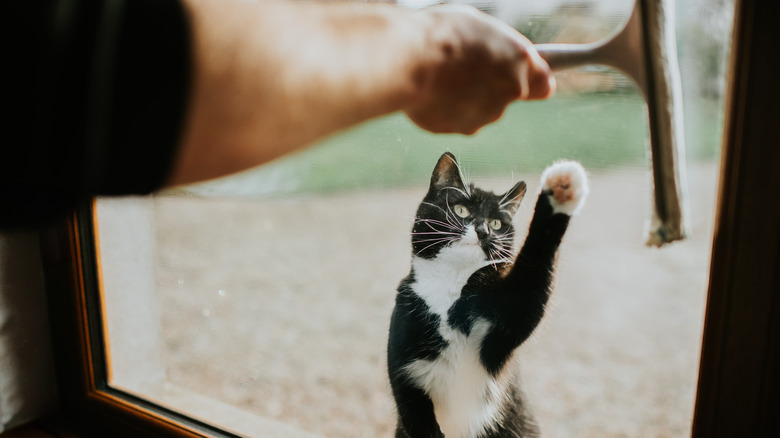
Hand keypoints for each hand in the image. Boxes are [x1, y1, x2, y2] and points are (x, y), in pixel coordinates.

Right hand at [405, 5, 554, 134]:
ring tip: (441, 79)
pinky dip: (446, 111)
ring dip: (465, 100)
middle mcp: (510, 91)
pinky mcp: (461, 129)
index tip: (523, 82)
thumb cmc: (440, 35)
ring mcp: (486, 114)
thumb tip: (500, 63)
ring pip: (479, 110)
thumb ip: (498, 51)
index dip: (531, 83)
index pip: (543, 84)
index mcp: (519, 59)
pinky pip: (456, 120)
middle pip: (505, 96)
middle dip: (488, 88)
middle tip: (462, 71)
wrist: (408, 59)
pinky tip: (431, 93)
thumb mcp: (477, 28)